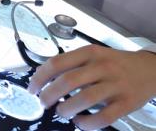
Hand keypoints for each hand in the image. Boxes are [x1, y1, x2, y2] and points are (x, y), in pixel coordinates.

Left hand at [28, 44, 155, 129]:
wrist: (149, 69)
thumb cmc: (114, 63)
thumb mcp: (92, 55)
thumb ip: (70, 63)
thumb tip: (42, 76)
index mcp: (89, 53)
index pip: (57, 63)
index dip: (39, 78)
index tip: (32, 88)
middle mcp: (102, 67)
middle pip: (67, 81)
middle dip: (48, 95)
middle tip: (43, 103)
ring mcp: (115, 85)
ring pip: (84, 100)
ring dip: (66, 109)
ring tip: (62, 111)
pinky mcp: (126, 103)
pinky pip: (103, 118)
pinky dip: (87, 123)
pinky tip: (80, 122)